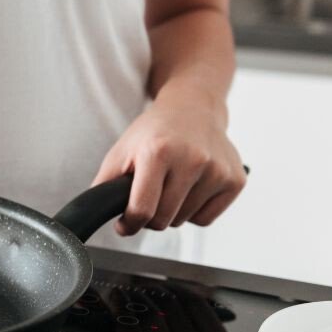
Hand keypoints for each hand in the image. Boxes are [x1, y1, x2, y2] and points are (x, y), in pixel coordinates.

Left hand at [94, 95, 245, 234]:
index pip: (142, 209)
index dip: (129, 223)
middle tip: (149, 196)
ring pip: (184, 221)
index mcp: (159, 152)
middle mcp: (192, 159)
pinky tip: (191, 187)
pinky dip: (194, 211)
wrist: (193, 108)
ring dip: (173, 211)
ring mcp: (217, 170)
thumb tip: (95, 213)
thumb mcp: (121, 150)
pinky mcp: (236, 180)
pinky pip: (205, 219)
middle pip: (164, 220)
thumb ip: (104, 184)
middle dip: (150, 216)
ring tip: (172, 183)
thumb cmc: (154, 132)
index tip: (125, 223)